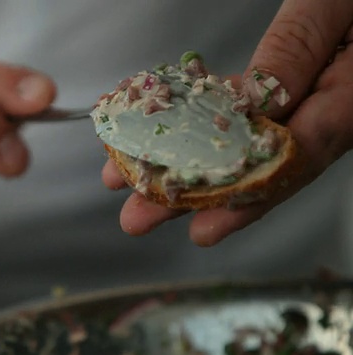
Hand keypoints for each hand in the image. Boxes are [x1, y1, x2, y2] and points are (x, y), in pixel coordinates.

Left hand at [103, 0, 352, 245]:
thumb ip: (295, 55)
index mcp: (345, 99)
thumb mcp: (328, 11)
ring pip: (239, 142)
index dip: (244, 199)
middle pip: (254, 165)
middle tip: (138, 218)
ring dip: (183, 161)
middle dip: (192, 195)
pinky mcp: (282, 87)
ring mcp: (301, 102)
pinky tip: (160, 131)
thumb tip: (251, 108)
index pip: (291, 160)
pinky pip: (238, 111)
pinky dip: (197, 121)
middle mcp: (323, 112)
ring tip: (130, 179)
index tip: (201, 226)